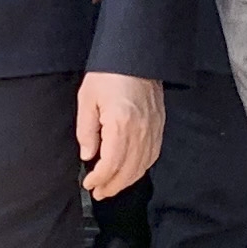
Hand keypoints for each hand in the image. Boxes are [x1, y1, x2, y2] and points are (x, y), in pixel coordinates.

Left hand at [76, 72, 163, 200]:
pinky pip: (153, 154)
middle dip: (112, 185)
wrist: (137, 54)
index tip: (89, 184)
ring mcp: (153, 128)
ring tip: (112, 187)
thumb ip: (86, 130)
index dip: (100, 178)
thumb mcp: (87, 99)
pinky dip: (142, 168)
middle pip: (128, 169)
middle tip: (99, 193)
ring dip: (127, 180)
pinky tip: (131, 172)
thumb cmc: (109, 73)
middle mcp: (141, 130)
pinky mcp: (159, 125)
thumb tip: (88, 155)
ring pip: (142, 165)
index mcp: (121, 124)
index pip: (111, 163)